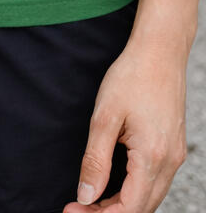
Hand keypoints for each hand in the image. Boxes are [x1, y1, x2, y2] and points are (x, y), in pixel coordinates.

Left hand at [62, 40, 186, 212]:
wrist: (160, 51)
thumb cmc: (132, 76)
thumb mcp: (105, 116)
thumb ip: (95, 159)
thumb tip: (86, 195)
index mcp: (153, 157)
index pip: (130, 209)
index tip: (72, 211)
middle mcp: (169, 162)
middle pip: (141, 208)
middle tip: (77, 207)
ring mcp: (174, 156)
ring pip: (150, 198)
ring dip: (122, 205)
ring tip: (91, 199)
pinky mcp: (173, 148)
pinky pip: (155, 182)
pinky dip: (134, 191)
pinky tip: (113, 184)